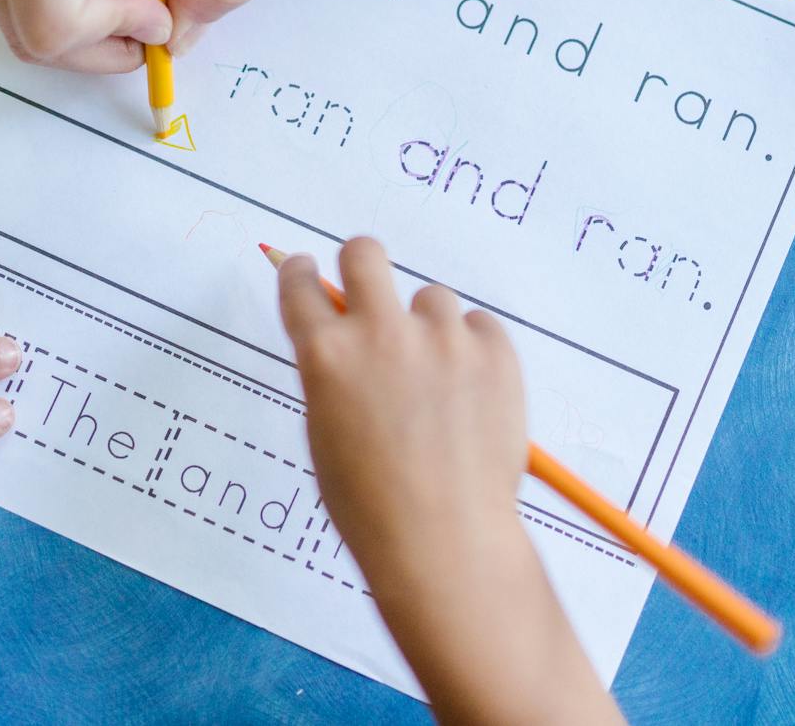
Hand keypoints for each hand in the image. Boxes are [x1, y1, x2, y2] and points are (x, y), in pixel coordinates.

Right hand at [277, 238, 528, 582]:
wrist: (444, 541)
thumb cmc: (374, 505)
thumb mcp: (325, 435)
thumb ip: (332, 376)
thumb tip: (342, 341)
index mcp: (327, 357)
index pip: (300, 286)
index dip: (300, 274)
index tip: (306, 270)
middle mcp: (381, 334)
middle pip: (364, 253)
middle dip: (360, 263)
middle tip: (368, 287)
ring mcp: (442, 340)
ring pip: (432, 299)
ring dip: (427, 328)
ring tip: (436, 387)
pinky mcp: (494, 352)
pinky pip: (479, 327)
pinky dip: (472, 351)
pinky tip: (469, 397)